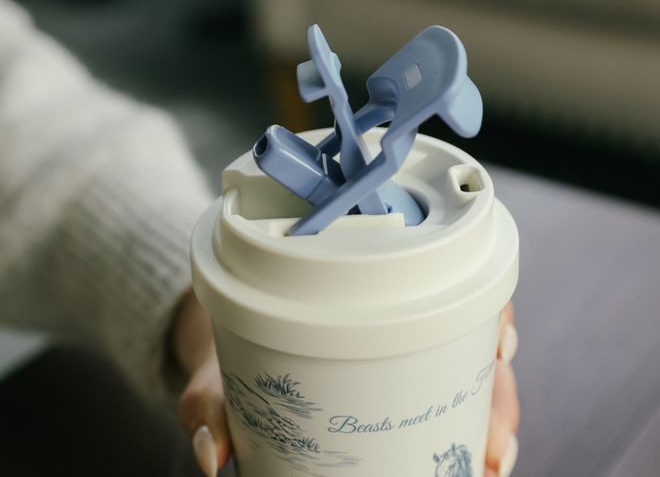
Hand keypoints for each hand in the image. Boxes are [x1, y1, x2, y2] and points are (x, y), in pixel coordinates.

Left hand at [174, 294, 519, 476]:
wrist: (218, 344)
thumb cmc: (227, 343)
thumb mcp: (217, 366)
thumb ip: (209, 401)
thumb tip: (214, 457)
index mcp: (359, 289)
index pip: (445, 280)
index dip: (485, 307)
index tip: (499, 348)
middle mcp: (393, 317)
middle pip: (469, 341)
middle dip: (494, 393)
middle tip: (492, 446)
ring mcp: (397, 351)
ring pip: (465, 376)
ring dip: (486, 418)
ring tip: (489, 462)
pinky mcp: (389, 381)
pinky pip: (439, 400)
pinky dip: (459, 429)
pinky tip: (465, 460)